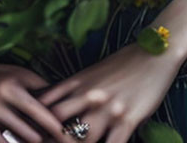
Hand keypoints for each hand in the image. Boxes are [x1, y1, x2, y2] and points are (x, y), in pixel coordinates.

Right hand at [0, 38, 66, 142]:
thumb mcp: (6, 72)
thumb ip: (27, 85)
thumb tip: (50, 101)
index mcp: (18, 75)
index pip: (47, 95)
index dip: (60, 109)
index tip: (75, 120)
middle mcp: (7, 89)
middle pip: (38, 115)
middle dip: (53, 130)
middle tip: (67, 140)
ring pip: (21, 131)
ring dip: (34, 141)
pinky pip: (0, 139)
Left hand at [36, 42, 182, 142]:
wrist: (155, 53)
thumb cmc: (125, 62)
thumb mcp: (94, 71)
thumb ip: (75, 88)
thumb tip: (55, 102)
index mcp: (78, 82)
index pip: (46, 105)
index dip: (36, 122)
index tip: (31, 134)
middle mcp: (89, 96)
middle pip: (57, 124)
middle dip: (51, 139)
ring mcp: (107, 109)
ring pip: (82, 140)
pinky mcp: (127, 119)